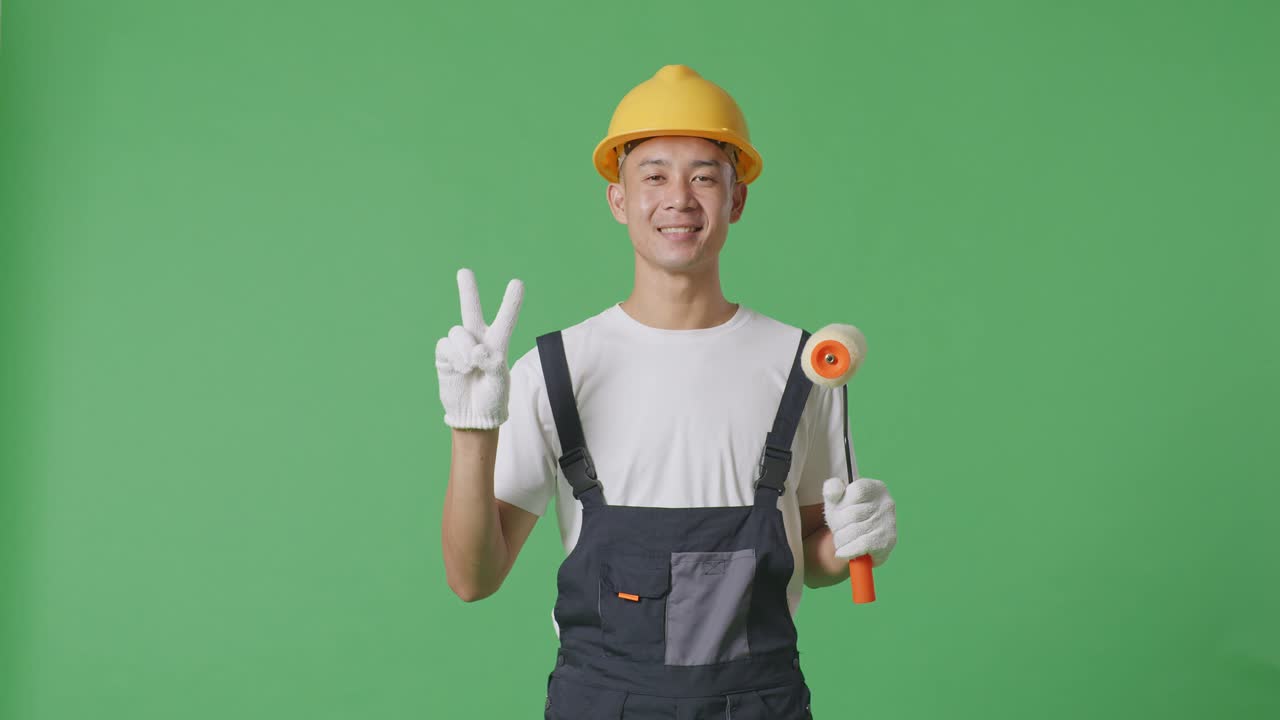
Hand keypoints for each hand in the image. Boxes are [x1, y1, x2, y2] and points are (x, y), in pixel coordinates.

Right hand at [435, 268, 523, 428]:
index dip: (511, 303)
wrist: (472, 414)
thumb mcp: (499, 381)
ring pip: (458, 331)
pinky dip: (454, 356)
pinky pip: (445, 345)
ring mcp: (459, 347)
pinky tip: (461, 369)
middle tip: (463, 271)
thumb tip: (475, 350)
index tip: (518, 283)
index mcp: (498, 344)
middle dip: (467, 290)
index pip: (505, 320)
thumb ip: (491, 363)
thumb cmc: (492, 397)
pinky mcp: (444, 355)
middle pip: (471, 310)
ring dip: (464, 348)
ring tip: (470, 367)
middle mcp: (478, 340)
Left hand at [822, 476, 896, 567]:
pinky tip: (842, 552)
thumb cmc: (845, 516)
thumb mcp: (835, 500)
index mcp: (875, 487)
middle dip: (838, 525)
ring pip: (855, 531)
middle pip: (853, 514)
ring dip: (840, 539)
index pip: (856, 491)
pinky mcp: (888, 541)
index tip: (839, 510)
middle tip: (837, 529)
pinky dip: (848, 550)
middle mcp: (886, 502)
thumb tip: (833, 493)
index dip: (842, 503)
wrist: (856, 541)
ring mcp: (889, 522)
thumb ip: (831, 488)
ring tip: (841, 540)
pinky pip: (863, 545)